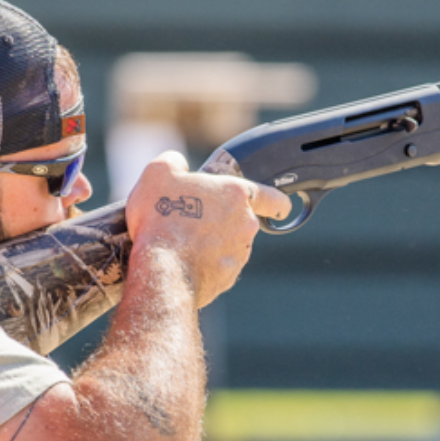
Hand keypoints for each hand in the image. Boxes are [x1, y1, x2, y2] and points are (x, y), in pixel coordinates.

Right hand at [123, 152, 289, 306]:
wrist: (161, 271)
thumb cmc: (161, 218)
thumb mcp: (158, 173)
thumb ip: (173, 162)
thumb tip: (179, 164)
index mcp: (236, 194)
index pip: (273, 197)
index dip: (278, 202)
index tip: (281, 208)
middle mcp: (246, 224)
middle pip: (242, 220)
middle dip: (223, 221)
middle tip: (192, 221)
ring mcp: (239, 254)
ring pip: (231, 245)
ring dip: (213, 243)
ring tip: (181, 243)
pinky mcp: (228, 278)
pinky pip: (219, 266)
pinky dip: (205, 264)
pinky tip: (182, 261)